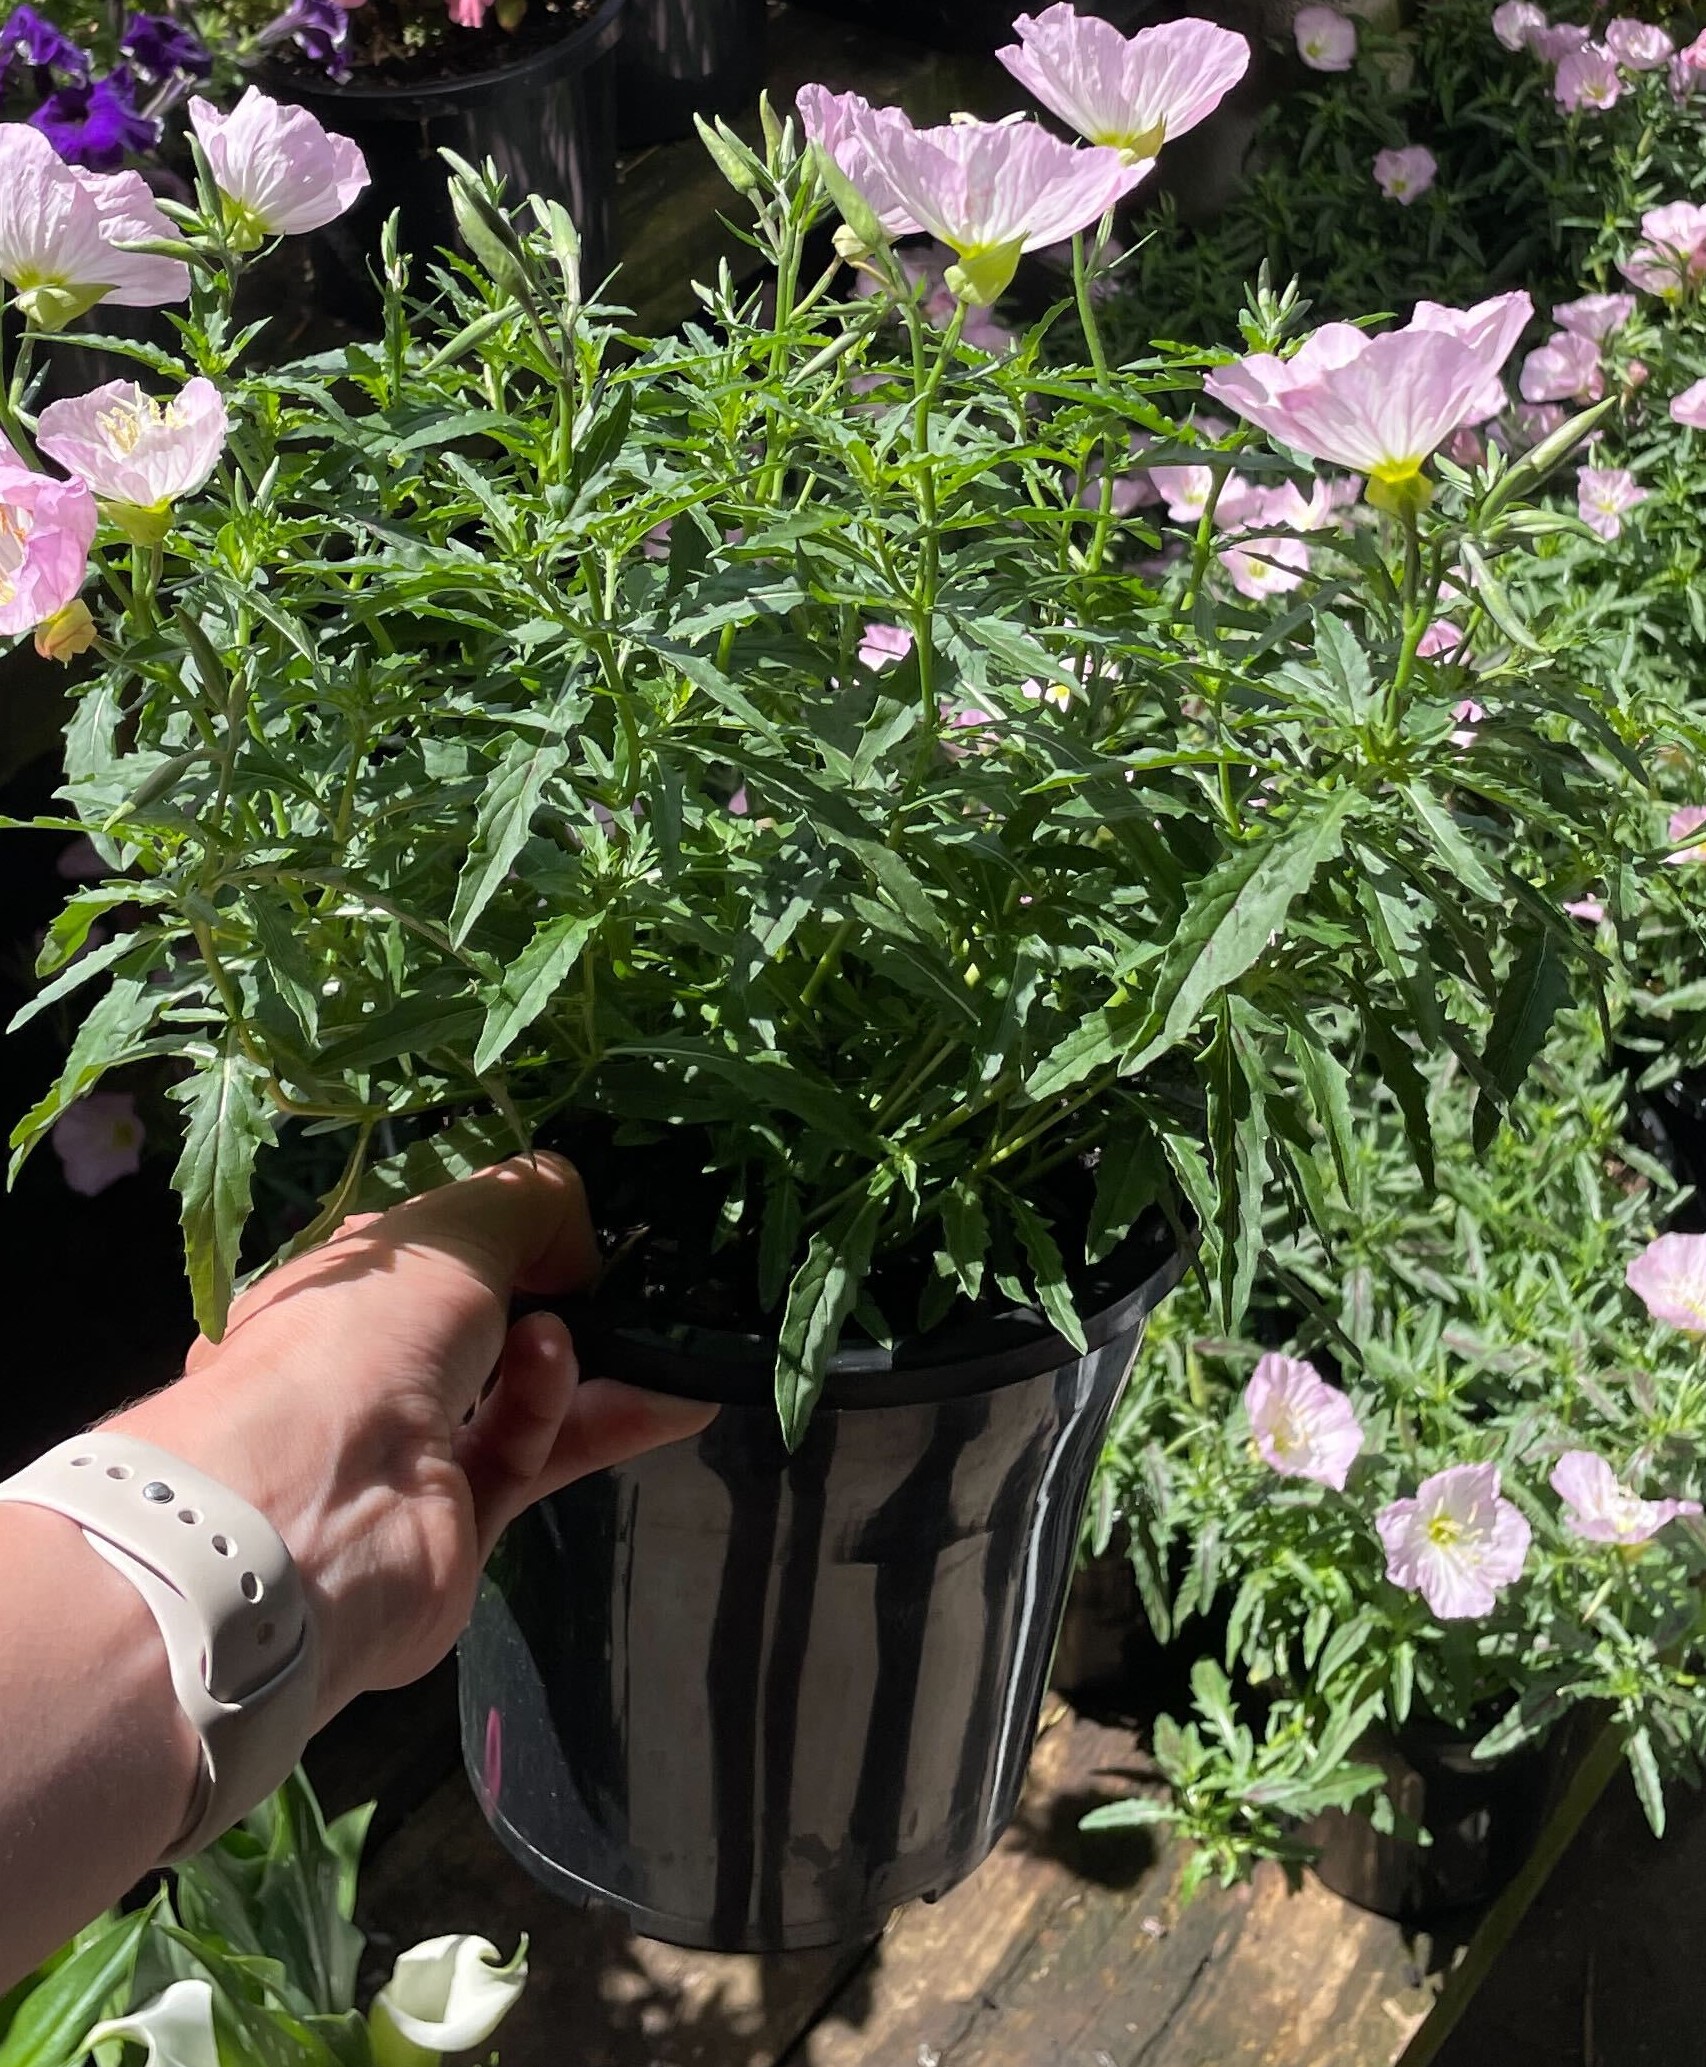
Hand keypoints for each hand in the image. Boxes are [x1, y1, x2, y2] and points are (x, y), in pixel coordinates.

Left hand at [110, 1152, 713, 1724]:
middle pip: (476, 1322)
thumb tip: (579, 1245)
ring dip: (589, 1359)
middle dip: (553, 1295)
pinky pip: (544, 1456)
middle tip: (621, 1279)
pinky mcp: (458, 1524)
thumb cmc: (360, 1340)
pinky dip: (607, 1423)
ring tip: (653, 1338)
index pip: (424, 1252)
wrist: (313, 1518)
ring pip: (516, 1392)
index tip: (569, 1222)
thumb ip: (529, 1202)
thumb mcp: (452, 1230)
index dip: (499, 1230)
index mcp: (330, 1290)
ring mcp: (404, 1454)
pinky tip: (676, 1398)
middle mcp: (359, 1369)